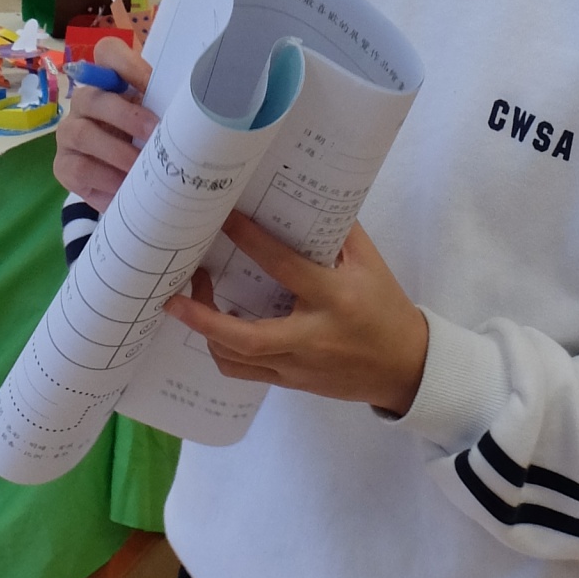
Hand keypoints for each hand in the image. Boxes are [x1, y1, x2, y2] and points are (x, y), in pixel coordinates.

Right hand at [51, 36, 154, 208]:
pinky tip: (124, 188)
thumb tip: (196, 107)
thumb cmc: (144, 140)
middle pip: (93, 97)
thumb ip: (165, 106)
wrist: (123, 182)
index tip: (150, 84)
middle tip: (154, 134)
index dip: (127, 64)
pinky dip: (105, 179)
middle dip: (126, 116)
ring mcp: (69, 133)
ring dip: (116, 152)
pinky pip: (79, 168)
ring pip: (83, 134)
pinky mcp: (63, 166)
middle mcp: (83, 102)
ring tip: (141, 168)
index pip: (108, 53)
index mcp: (109, 81)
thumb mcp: (155, 119)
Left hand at [165, 213, 428, 416]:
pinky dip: (223, 350)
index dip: (251, 240)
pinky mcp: (290, 383)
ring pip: (237, 360)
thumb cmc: (386, 307)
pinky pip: (245, 372)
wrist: (404, 367)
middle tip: (174, 295)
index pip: (284, 267)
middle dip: (204, 317)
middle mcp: (311, 337)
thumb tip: (304, 195)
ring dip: (207, 332)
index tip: (224, 218)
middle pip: (246, 336)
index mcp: (334, 299)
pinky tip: (214, 327)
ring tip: (190, 303)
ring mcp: (297, 367)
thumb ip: (339, 231)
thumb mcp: (370, 263)